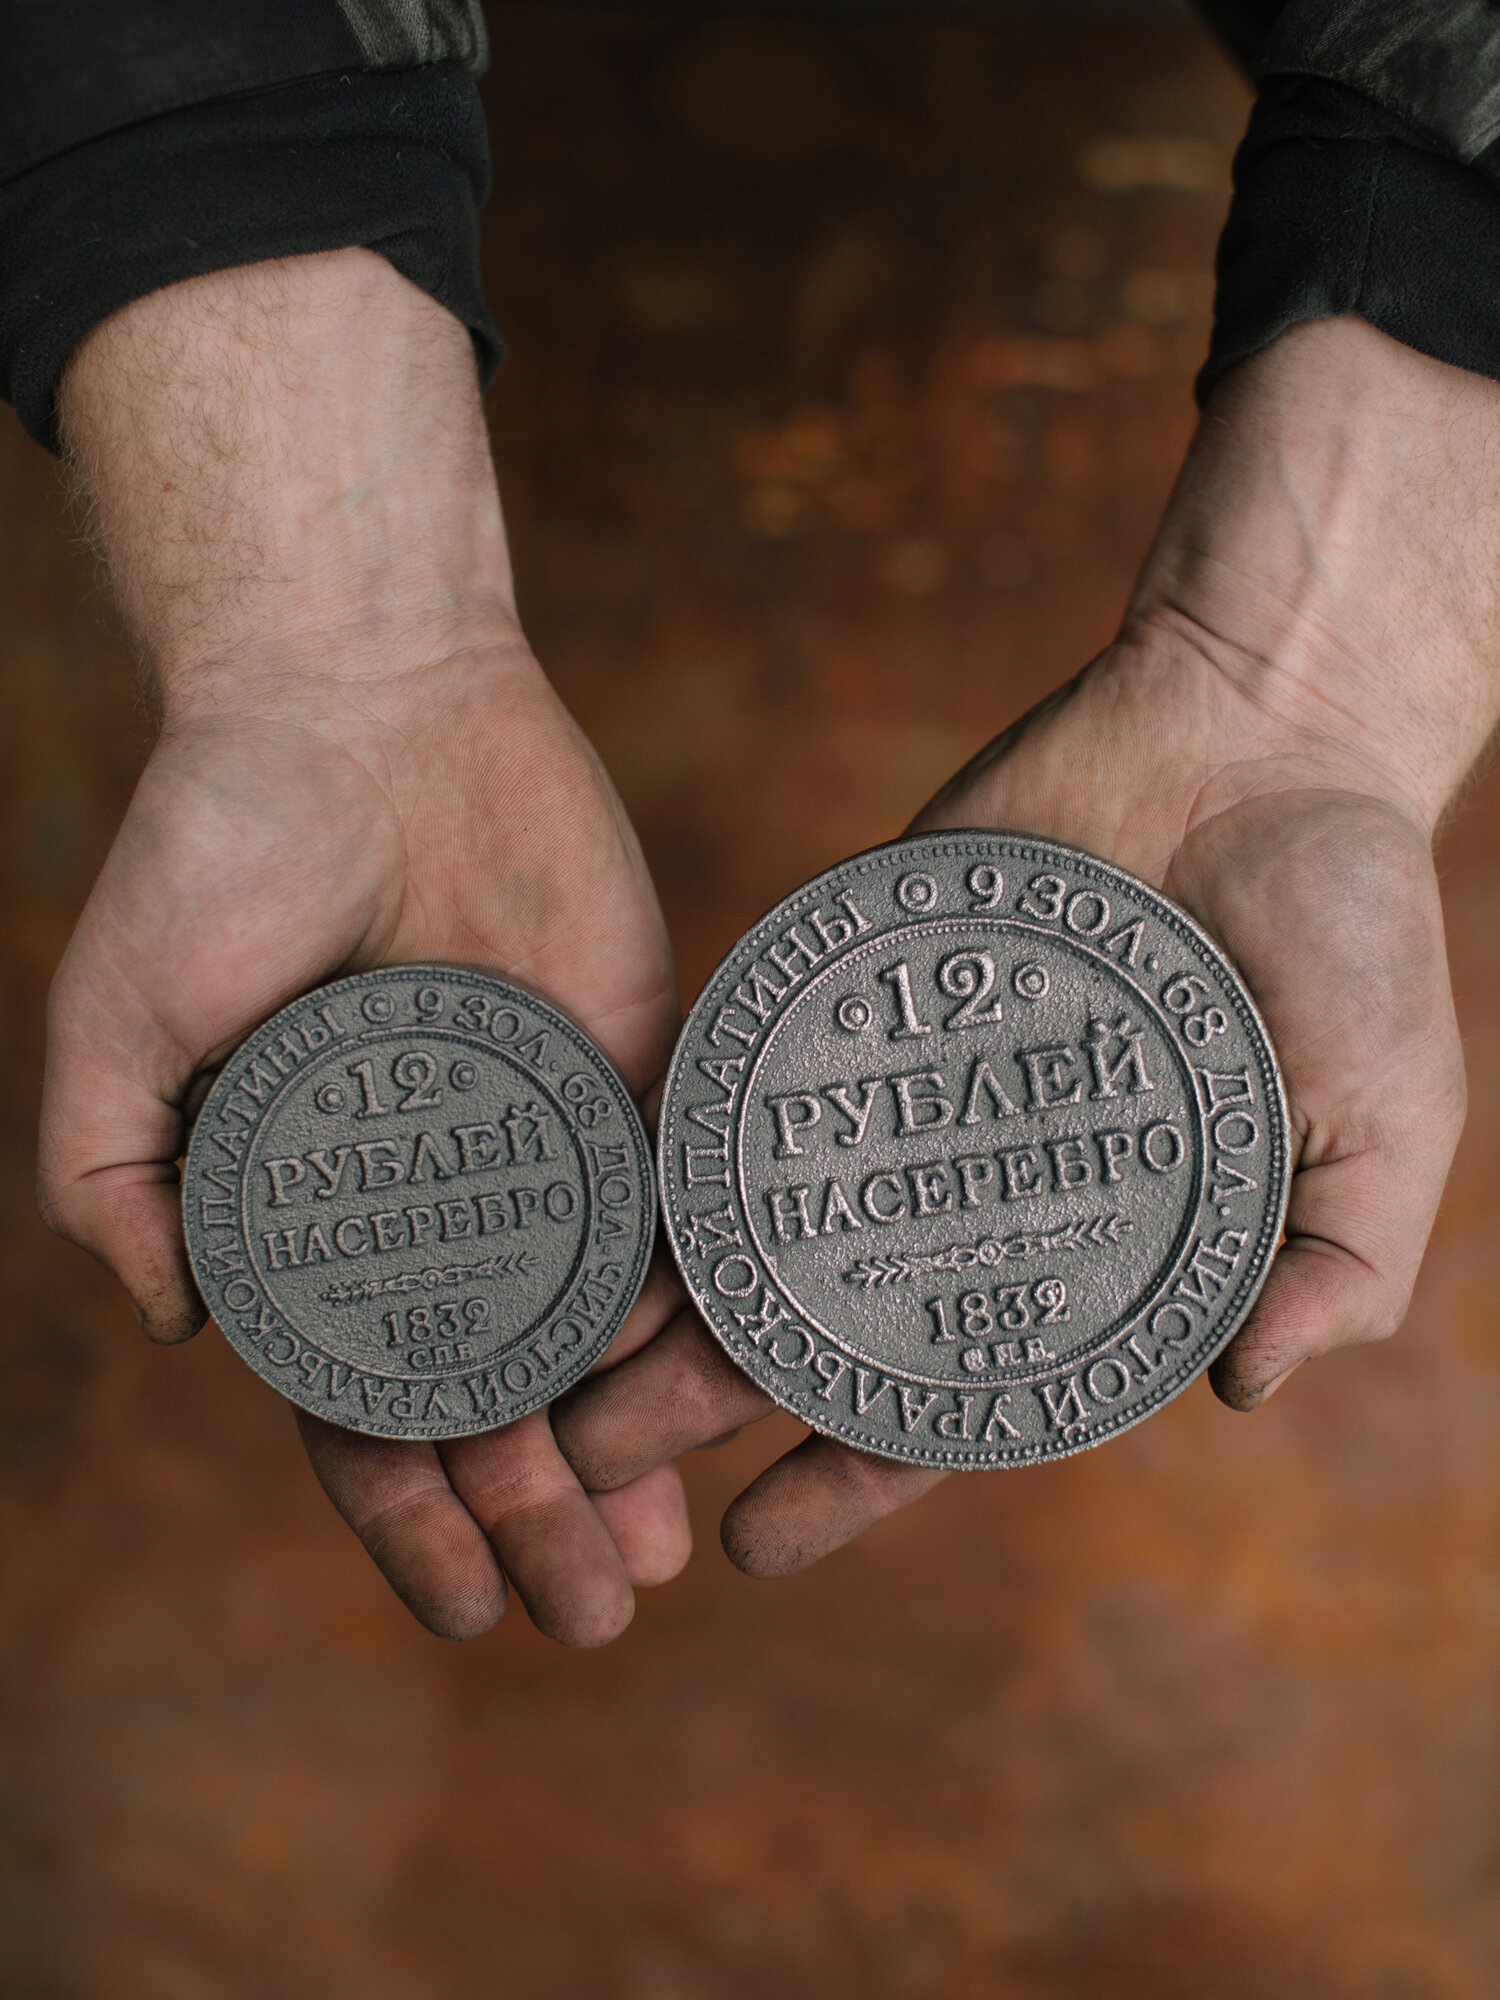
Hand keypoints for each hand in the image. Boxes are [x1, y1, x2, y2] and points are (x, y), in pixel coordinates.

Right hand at [37, 250, 687, 1643]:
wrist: (358, 691)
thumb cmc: (216, 844)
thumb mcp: (120, 1020)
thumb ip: (121, 1177)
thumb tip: (184, 1330)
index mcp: (332, 1202)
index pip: (374, 1392)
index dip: (412, 1511)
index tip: (462, 1610)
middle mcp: (449, 1183)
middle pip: (502, 1380)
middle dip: (539, 1510)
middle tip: (594, 1617)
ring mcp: (549, 1124)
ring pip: (599, 1314)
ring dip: (630, 1436)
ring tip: (666, 1550)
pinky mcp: (638, 1049)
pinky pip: (673, 1184)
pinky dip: (690, 1283)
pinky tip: (722, 1373)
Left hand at [554, 317, 1491, 1571]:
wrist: (1265, 724)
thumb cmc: (1350, 928)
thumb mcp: (1385, 1120)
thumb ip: (1333, 1264)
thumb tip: (1242, 1397)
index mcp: (1077, 1242)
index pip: (951, 1390)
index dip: (856, 1471)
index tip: (753, 1542)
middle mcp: (968, 1173)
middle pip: (815, 1310)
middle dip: (704, 1397)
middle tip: (582, 1466)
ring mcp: (901, 1072)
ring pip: (756, 1194)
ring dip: (653, 1274)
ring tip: (543, 1345)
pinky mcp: (852, 967)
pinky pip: (749, 1045)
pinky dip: (672, 1113)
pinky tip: (585, 1171)